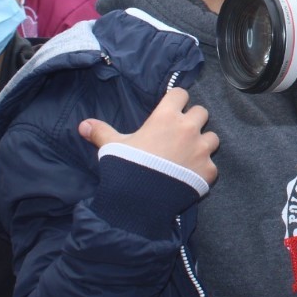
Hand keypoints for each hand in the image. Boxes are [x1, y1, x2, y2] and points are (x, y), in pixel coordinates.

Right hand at [79, 88, 218, 185]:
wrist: (139, 202)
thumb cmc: (126, 167)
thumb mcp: (111, 147)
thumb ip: (101, 132)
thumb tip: (82, 124)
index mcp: (167, 117)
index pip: (180, 94)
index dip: (176, 100)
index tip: (171, 109)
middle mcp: (188, 129)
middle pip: (201, 112)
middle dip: (193, 120)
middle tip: (180, 133)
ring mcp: (202, 150)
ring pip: (213, 137)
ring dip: (203, 143)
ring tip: (189, 154)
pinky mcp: (209, 170)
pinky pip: (213, 166)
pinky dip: (204, 170)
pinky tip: (192, 176)